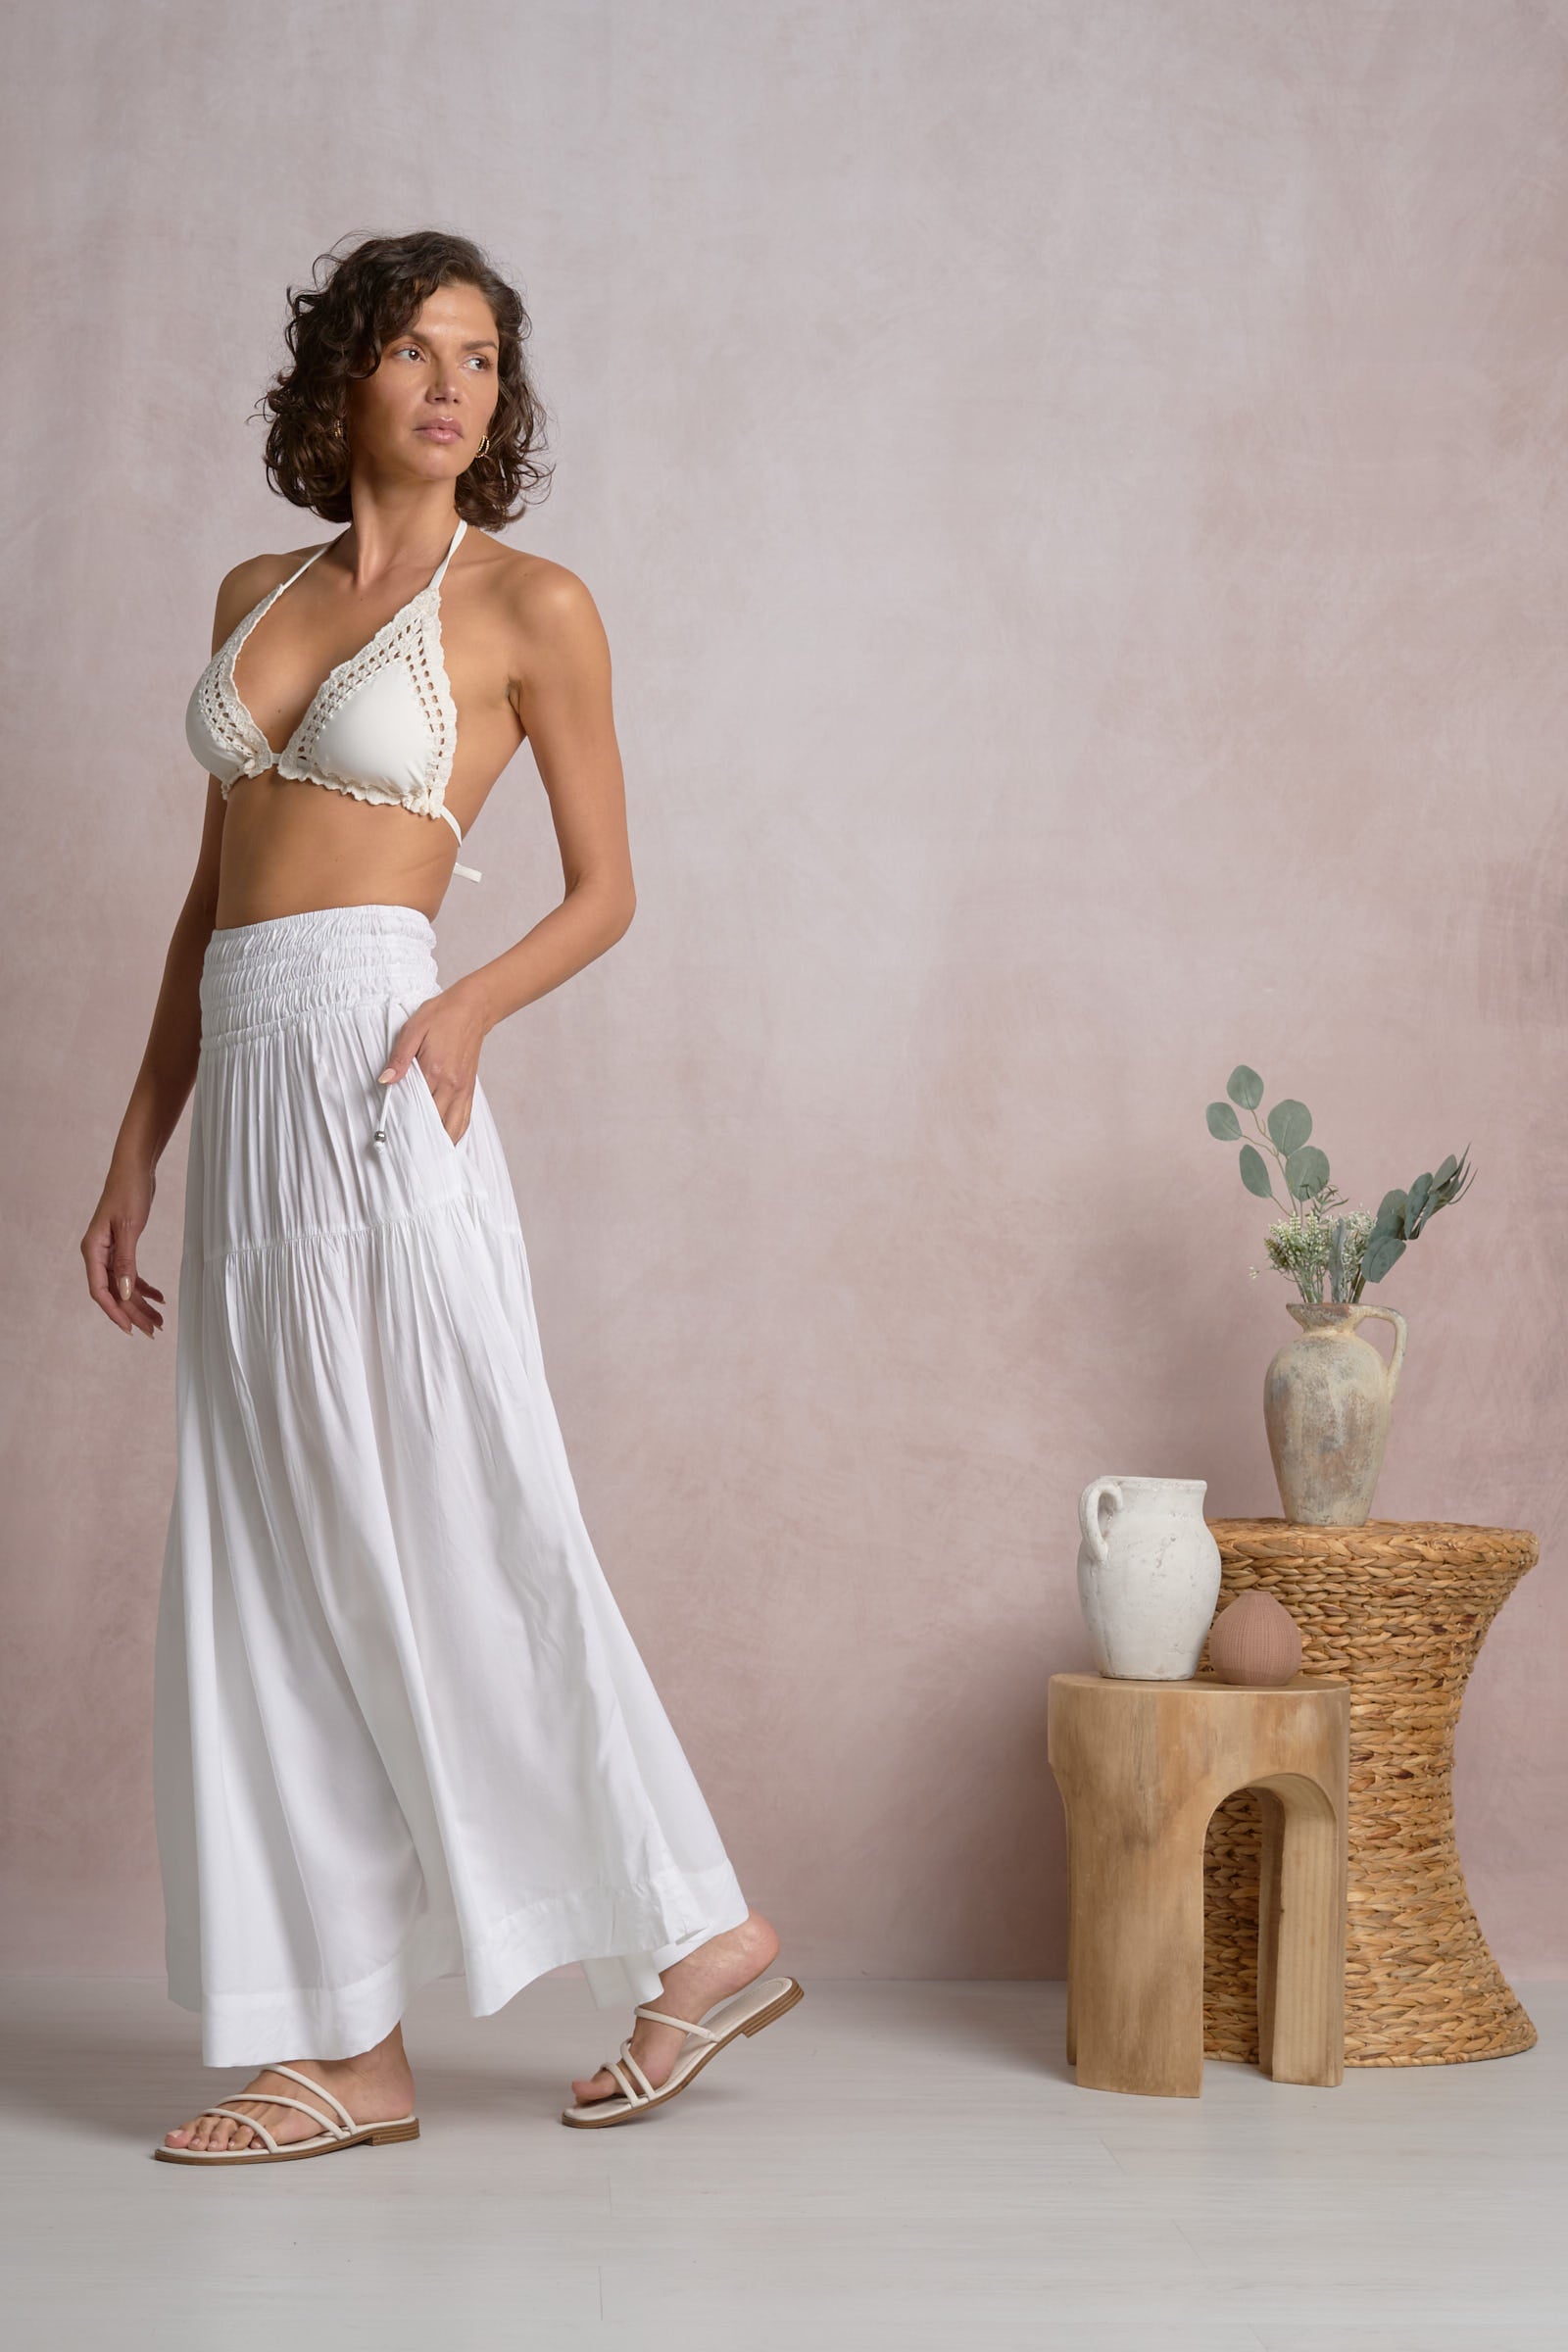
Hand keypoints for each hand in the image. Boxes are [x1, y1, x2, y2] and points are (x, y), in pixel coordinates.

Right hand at [82, 1160, 165, 1336]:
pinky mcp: (123, 1246)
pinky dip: (144, 1286)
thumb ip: (125, 1262)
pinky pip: (130, 1274)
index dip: (114, 1312)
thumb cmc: (129, 1192)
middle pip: (114, 1292)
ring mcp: (110, 1250)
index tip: (131, 1329)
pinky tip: (159, 1297)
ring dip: (141, 1303)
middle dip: (133, 1313)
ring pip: (123, 1286)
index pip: (100, 1291)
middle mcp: (98, 1253)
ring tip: (160, 1320)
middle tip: (153, 1331)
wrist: (135, 1168)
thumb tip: (122, 1293)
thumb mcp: (130, 1227)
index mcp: (93, 1250)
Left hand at [378, 984, 488, 1145]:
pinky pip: (465, 1119)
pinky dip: (455, 1134)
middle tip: (403, 1154)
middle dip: (420, 1139)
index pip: (416, 1106)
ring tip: (424, 1155)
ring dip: (439, 1142)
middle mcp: (452, 1085)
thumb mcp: (413, 1029)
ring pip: (452, 1127)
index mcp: (435, 1071)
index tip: (390, 1138)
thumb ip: (399, 1058)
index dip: (403, 1123)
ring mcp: (463, 1089)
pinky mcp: (470, 1089)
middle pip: (434, 1122)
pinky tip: (445, 1141)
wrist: (474, 1008)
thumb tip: (385, 1080)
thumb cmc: (442, 1015)